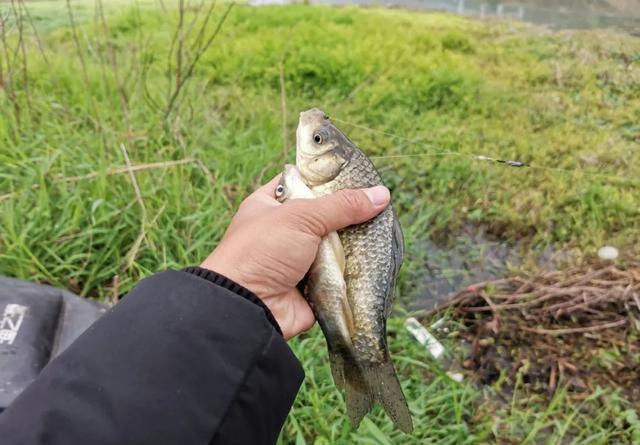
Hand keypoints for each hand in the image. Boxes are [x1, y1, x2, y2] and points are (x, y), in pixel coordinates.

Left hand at [201, 175, 389, 339]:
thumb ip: (342, 205)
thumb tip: (382, 195)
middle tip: (380, 206)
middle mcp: (284, 231)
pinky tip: (377, 262)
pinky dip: (353, 273)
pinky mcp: (313, 287)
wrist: (248, 307)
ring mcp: (298, 261)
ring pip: (335, 247)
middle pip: (324, 216)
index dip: (327, 179)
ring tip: (385, 233)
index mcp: (270, 205)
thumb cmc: (263, 250)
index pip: (302, 183)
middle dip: (348, 215)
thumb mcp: (302, 217)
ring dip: (353, 246)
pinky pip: (340, 276)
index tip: (358, 176)